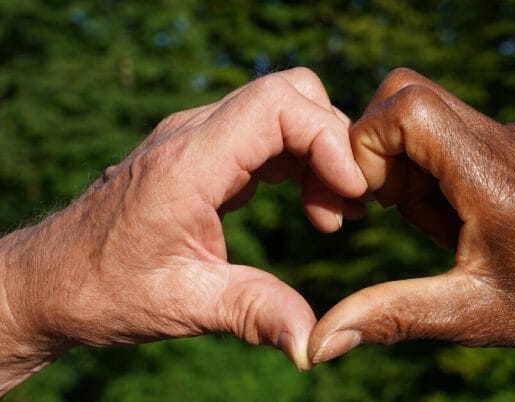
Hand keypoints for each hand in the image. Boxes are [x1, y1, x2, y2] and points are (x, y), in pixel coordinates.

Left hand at [0, 67, 366, 391]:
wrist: (50, 280)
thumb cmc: (102, 289)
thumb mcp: (182, 304)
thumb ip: (255, 313)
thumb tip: (314, 344)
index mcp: (187, 163)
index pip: (277, 104)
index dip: (328, 137)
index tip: (352, 192)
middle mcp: (192, 135)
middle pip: (289, 93)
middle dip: (332, 142)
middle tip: (348, 204)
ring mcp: (197, 139)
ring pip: (283, 108)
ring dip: (319, 154)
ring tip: (331, 215)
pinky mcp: (204, 153)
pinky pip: (267, 134)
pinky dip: (301, 162)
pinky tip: (310, 207)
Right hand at [308, 68, 514, 398]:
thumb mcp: (464, 316)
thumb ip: (388, 316)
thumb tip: (319, 343)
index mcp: (493, 182)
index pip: (407, 107)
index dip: (369, 144)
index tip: (375, 201)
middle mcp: (507, 141)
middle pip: (408, 94)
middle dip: (381, 150)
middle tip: (396, 209)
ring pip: (427, 109)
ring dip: (408, 161)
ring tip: (437, 222)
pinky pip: (454, 126)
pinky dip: (434, 162)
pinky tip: (457, 214)